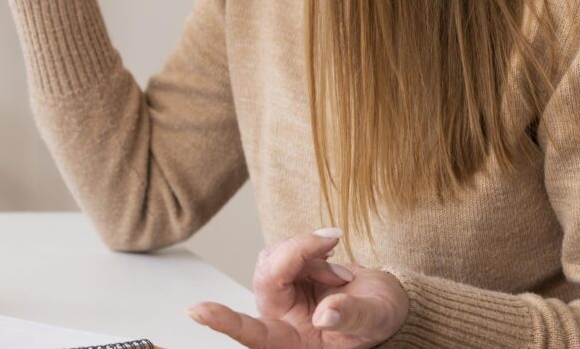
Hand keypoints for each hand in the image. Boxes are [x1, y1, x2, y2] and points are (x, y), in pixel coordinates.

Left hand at [188, 229, 408, 347]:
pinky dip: (309, 245)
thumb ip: (350, 316)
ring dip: (307, 250)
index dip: (226, 322)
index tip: (197, 310)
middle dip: (297, 254)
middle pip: (266, 279)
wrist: (382, 299)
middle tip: (331, 241)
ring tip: (340, 268)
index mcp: (294, 343)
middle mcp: (279, 320)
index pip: (254, 336)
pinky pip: (282, 249)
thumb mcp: (374, 320)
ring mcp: (279, 295)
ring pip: (271, 259)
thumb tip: (325, 314)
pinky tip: (329, 254)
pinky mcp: (283, 273)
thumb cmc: (377, 317)